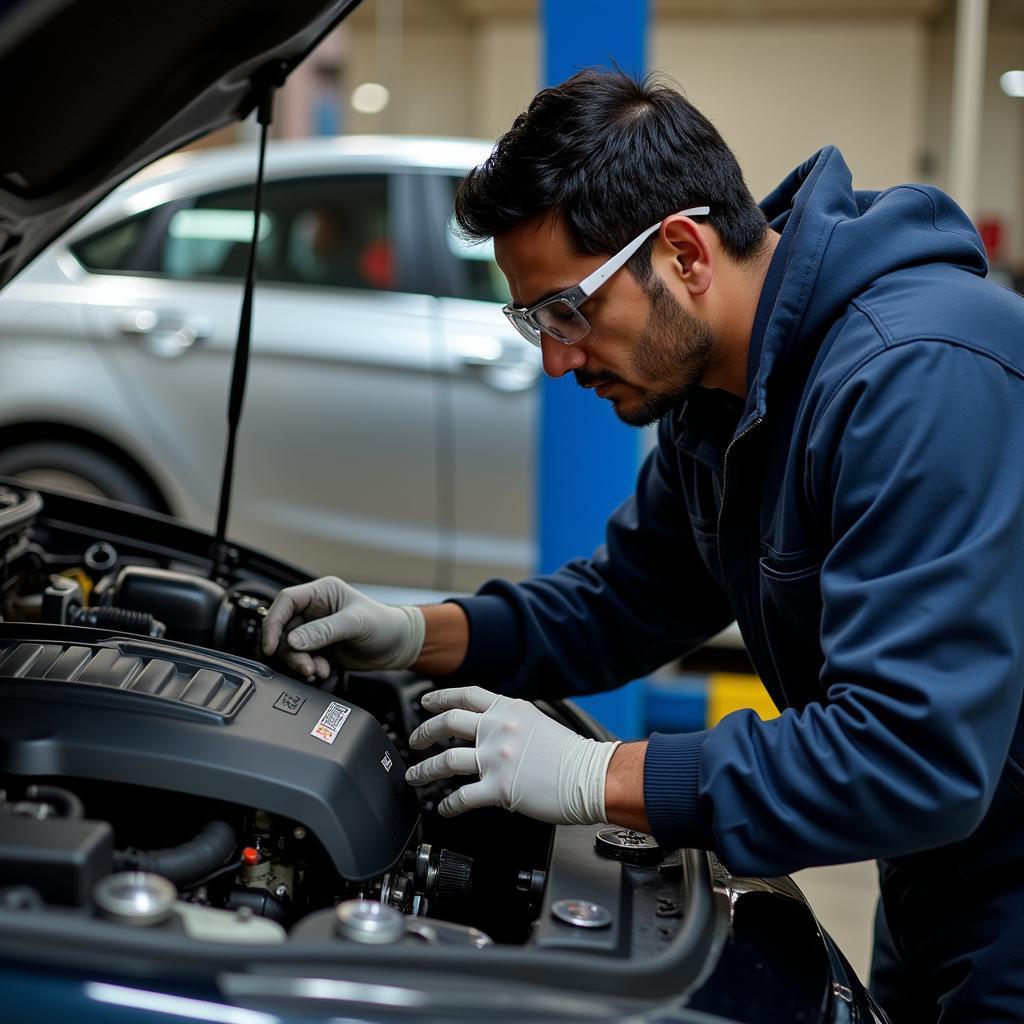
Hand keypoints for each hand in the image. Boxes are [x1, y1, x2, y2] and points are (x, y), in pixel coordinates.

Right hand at [262, 576, 424, 679]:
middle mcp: (315, 610)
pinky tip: (323, 672)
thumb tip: (293, 641)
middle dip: (291, 651)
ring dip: (300, 663)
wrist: (399, 646)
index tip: (271, 645)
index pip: (286, 602)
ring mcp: (315, 630)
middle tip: (305, 667)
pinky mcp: (319, 648)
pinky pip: (302, 659)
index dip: (273, 623)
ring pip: (290, 647)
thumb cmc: (384, 624)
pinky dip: (308, 668)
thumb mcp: (355, 623)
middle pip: (284, 629)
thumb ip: (324, 631)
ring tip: (317, 671)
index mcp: (321, 592)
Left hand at [404, 685, 619, 823]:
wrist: (592, 776)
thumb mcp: (538, 722)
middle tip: (414, 739)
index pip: (467, 696)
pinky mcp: (499, 788)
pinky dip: (448, 804)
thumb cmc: (573, 755)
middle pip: (448, 722)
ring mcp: (497, 758)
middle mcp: (499, 729)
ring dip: (424, 770)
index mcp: (509, 710)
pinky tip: (444, 808)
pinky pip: (462, 797)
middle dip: (424, 731)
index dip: (441, 698)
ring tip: (415, 777)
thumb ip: (511, 722)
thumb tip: (491, 730)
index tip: (426, 703)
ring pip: (446, 760)